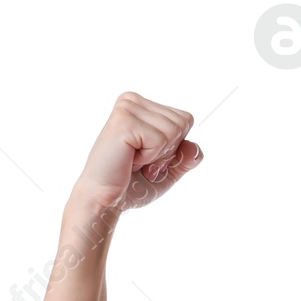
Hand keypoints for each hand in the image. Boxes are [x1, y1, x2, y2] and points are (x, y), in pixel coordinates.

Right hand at [72, 91, 202, 214]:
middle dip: (168, 151)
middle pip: (183, 122)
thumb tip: (195, 147)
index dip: (175, 147)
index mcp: (142, 105)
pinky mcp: (123, 121)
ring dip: (158, 156)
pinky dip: (150, 158)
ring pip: (174, 131)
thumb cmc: (132, 185)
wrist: (105, 200)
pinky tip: (129, 160)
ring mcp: (127, 108)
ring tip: (134, 161)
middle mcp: (132, 100)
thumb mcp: (168, 170)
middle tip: (141, 162)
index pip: (185, 119)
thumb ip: (186, 157)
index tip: (150, 158)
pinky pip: (160, 140)